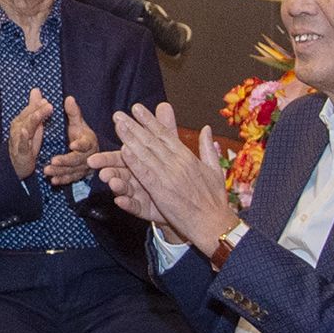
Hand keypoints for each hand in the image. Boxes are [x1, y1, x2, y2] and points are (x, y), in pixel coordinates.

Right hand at [5, 89, 52, 179]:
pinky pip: (22, 143)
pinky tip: (25, 131)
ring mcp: (18, 139)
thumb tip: (36, 90)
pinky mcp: (21, 151)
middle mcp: (18, 128)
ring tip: (39, 114)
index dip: (38, 105)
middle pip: (29, 117)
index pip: (30, 110)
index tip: (47, 100)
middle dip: (38, 110)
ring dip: (33, 121)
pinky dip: (22, 137)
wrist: (16, 164)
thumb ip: (34, 107)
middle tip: (49, 105)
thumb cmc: (26, 142)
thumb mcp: (32, 124)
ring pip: (26, 128)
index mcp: (22, 120)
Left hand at [42, 100, 99, 188]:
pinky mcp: (79, 175)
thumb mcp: (78, 123)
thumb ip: (73, 112)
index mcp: (89, 141)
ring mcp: (84, 167)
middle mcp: (89, 156)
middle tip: (53, 161)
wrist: (90, 151)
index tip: (72, 144)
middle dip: (65, 161)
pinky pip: (71, 179)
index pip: (86, 143)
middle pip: (77, 160)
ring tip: (47, 171)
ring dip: (60, 172)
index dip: (80, 145)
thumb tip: (68, 98)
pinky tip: (53, 181)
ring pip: (72, 171)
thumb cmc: (81, 134)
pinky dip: (62, 180)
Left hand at [93, 101, 233, 248]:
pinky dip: (135, 162)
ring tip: (118, 125)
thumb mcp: (215, 169)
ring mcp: (169, 176)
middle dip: (134, 126)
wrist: (214, 223)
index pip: (165, 135)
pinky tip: (124, 151)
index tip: (137, 109)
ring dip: (130, 138)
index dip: (150, 121)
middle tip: (118, 114)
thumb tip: (207, 128)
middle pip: (152, 141)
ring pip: (146, 154)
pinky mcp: (162, 192)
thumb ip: (208, 148)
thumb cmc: (215, 199)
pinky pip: (146, 174)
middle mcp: (177, 163)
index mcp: (187, 157)